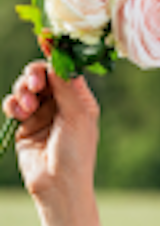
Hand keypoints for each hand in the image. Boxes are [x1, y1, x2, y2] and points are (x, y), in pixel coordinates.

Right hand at [2, 61, 99, 201]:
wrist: (58, 185)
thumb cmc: (76, 150)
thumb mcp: (78, 115)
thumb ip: (67, 87)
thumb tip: (57, 61)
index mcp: (79, 98)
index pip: (66, 70)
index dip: (56, 56)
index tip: (45, 40)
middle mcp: (61, 102)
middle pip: (44, 75)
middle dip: (36, 74)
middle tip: (34, 83)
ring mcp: (42, 113)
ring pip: (27, 88)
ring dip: (23, 90)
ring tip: (27, 104)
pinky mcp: (25, 124)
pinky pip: (14, 104)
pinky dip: (13, 103)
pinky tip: (18, 111)